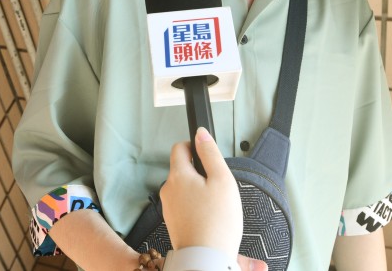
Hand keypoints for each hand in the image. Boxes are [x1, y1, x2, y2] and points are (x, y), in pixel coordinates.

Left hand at [160, 128, 267, 270]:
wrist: (205, 258)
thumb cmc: (216, 223)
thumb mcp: (222, 180)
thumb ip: (211, 153)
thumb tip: (201, 133)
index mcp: (178, 175)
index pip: (179, 147)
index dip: (193, 146)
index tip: (206, 154)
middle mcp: (168, 189)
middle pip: (182, 169)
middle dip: (199, 173)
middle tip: (217, 185)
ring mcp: (169, 208)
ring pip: (184, 189)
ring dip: (198, 192)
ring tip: (216, 206)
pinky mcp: (174, 223)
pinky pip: (184, 207)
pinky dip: (196, 208)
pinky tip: (210, 218)